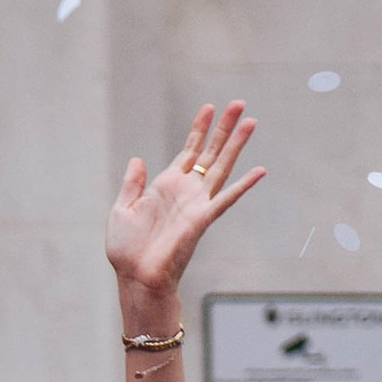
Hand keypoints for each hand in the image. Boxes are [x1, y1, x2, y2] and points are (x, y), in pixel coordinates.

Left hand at [108, 101, 262, 321]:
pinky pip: (226, 199)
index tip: (209, 108)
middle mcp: (186, 191)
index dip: (198, 129)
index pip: (188, 151)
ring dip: (236, 145)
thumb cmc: (128, 250)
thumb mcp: (122, 209)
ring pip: (221, 167)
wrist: (135, 277)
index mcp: (166, 186)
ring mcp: (196, 204)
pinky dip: (243, 185)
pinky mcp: (202, 219)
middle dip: (224, 128)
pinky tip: (259, 170)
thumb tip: (138, 159)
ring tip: (250, 121)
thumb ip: (132, 184)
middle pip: (210, 152)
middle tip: (238, 103)